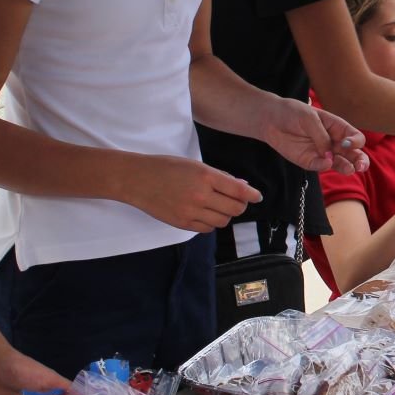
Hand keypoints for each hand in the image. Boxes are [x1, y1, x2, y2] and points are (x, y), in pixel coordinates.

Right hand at [126, 155, 259, 231]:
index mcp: (205, 176)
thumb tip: (244, 187)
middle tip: (235, 199)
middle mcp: (200, 196)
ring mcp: (191, 212)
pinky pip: (207, 229)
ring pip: (223, 221)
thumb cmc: (166, 168)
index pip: (239, 191)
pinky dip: (211, 222)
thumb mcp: (195, 165)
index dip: (252, 195)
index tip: (257, 196)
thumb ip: (221, 177)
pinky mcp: (182, 224)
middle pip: (235, 209)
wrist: (137, 180)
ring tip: (216, 205)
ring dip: (225, 214)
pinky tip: (205, 213)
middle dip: (239, 204)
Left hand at [260, 98, 368, 175]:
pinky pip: (320, 166)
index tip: (346, 143)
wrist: (270, 119)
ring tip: (350, 170)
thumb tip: (330, 156)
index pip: (355, 137)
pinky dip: (324, 166)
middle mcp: (333, 142)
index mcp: (337, 127)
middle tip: (361, 166)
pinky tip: (326, 163)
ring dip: (347, 167)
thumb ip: (321, 137)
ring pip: (340, 163)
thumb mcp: (309, 119)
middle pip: (353, 154)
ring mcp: (322, 153)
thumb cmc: (292, 113)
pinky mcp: (309, 161)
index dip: (355, 142)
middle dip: (360, 160)